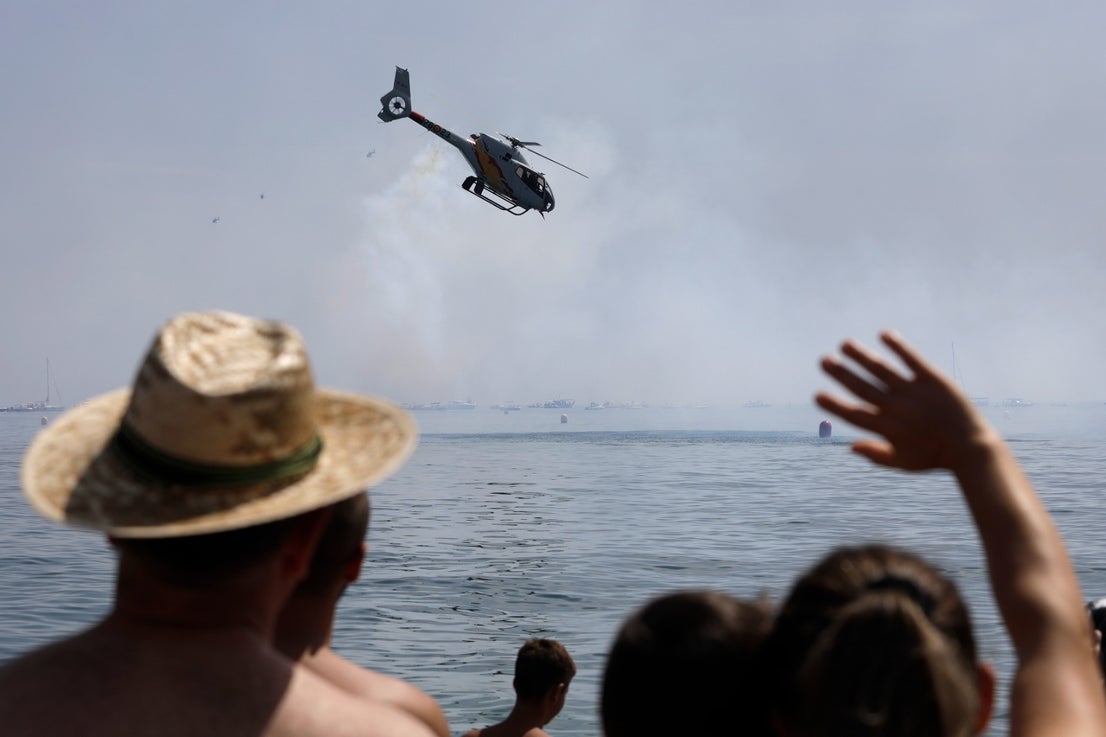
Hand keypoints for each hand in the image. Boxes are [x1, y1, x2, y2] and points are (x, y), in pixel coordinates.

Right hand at [815, 331, 992, 471]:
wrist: (972, 448)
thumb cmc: (935, 457)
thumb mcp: (903, 463)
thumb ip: (876, 455)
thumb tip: (850, 446)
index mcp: (888, 429)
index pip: (855, 415)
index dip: (835, 405)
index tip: (817, 395)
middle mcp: (898, 409)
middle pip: (863, 388)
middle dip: (842, 374)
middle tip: (824, 360)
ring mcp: (915, 393)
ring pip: (882, 371)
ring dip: (862, 356)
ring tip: (844, 344)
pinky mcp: (934, 380)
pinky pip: (912, 360)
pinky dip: (898, 347)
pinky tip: (883, 334)